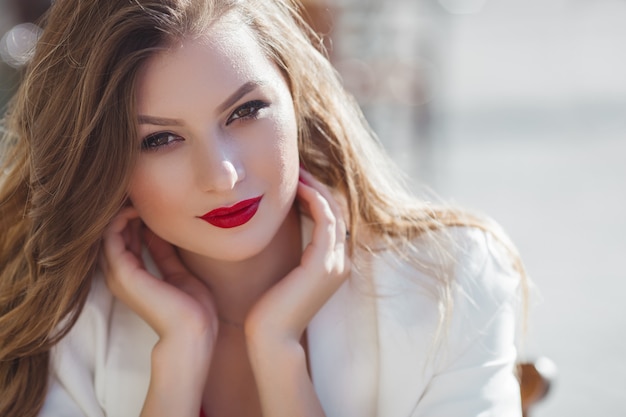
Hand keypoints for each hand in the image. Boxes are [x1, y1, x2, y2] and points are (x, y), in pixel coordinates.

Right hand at [101, 206, 217, 341]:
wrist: (193, 332)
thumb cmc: (192, 307)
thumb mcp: (178, 271)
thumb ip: (164, 252)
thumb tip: (159, 230)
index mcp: (134, 275)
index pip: (125, 238)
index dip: (134, 217)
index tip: (148, 199)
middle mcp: (122, 274)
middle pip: (113, 233)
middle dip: (125, 211)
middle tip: (139, 192)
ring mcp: (119, 275)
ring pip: (107, 232)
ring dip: (120, 212)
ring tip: (136, 196)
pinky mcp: (123, 273)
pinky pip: (110, 237)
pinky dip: (120, 219)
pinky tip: (136, 208)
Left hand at [244, 168, 350, 341]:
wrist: (269, 338)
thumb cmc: (268, 308)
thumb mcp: (283, 273)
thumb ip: (289, 252)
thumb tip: (274, 227)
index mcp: (333, 264)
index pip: (332, 219)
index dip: (317, 195)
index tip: (296, 179)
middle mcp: (340, 262)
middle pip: (337, 210)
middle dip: (318, 185)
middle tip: (297, 167)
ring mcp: (336, 263)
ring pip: (334, 210)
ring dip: (316, 187)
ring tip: (296, 171)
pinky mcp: (324, 264)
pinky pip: (326, 219)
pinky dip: (314, 199)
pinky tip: (296, 188)